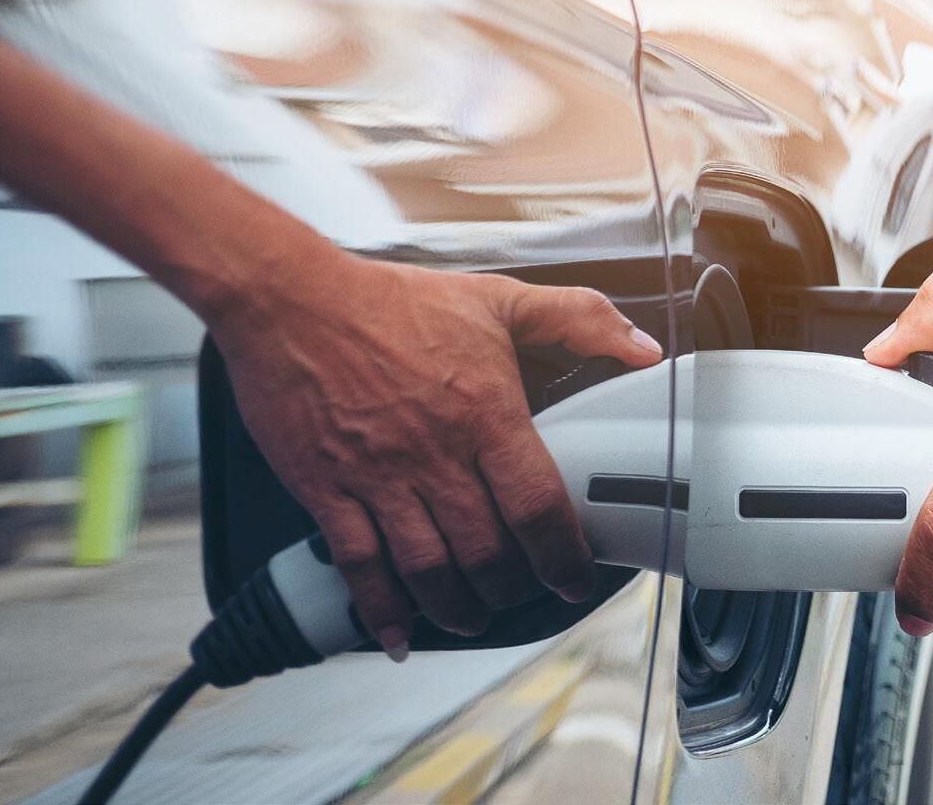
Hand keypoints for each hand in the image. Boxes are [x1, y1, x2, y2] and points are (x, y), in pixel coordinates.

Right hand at [207, 258, 662, 659]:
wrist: (291, 298)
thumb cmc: (389, 300)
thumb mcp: (496, 299)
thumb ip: (578, 320)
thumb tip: (642, 347)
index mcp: (484, 413)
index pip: (538, 507)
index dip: (563, 557)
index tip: (573, 578)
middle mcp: (435, 454)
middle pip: (487, 553)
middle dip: (511, 588)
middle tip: (520, 592)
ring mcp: (379, 477)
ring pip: (428, 570)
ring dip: (456, 607)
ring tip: (471, 614)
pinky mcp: (327, 490)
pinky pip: (360, 566)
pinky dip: (381, 609)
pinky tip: (396, 634)